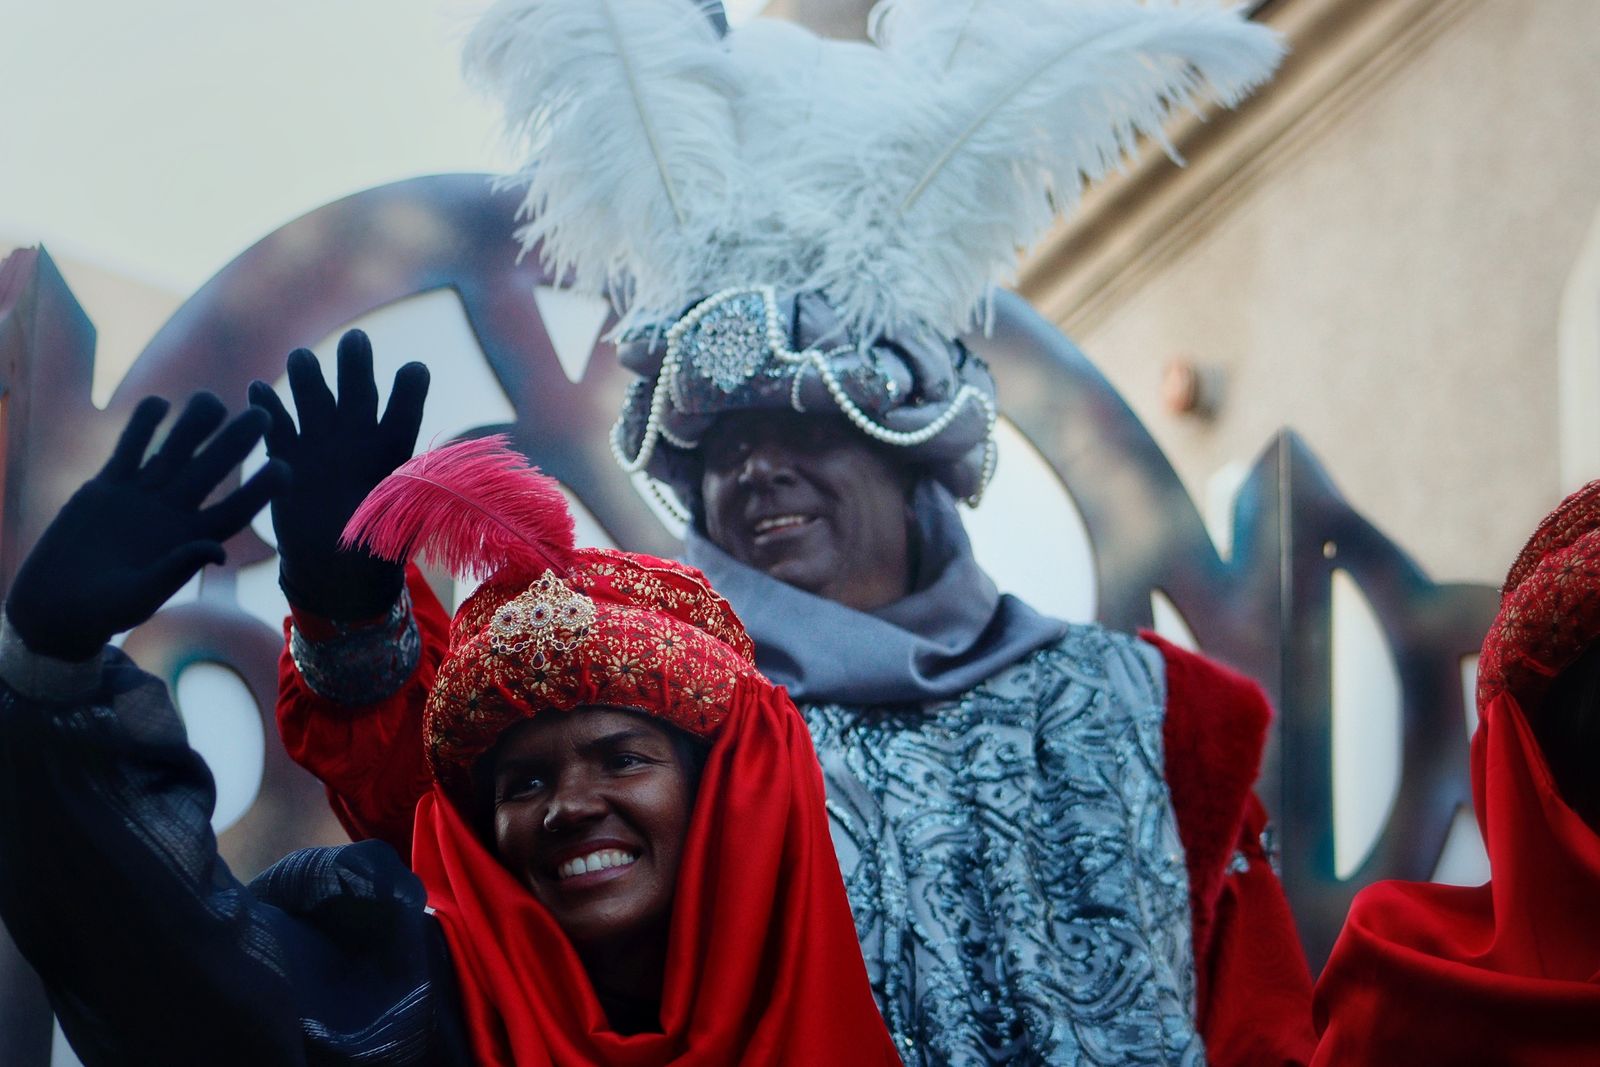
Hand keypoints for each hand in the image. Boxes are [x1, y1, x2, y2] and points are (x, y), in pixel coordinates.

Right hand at [5, 393, 287, 659]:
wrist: (62, 604)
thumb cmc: (106, 611)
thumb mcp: (142, 597)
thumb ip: (177, 571)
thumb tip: (218, 551)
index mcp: (191, 540)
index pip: (235, 508)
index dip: (260, 489)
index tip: (284, 467)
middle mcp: (173, 512)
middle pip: (210, 470)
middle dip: (235, 444)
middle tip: (263, 415)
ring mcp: (142, 496)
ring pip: (173, 453)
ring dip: (192, 426)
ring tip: (211, 399)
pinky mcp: (108, 487)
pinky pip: (129, 450)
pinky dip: (141, 428)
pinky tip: (159, 403)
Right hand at [248, 330, 428, 619]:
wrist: (333, 567)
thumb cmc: (376, 548)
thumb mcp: (398, 523)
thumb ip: (411, 498)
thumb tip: (438, 481)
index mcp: (391, 448)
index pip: (405, 411)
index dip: (409, 391)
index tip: (414, 369)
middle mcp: (358, 435)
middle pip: (358, 390)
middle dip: (355, 365)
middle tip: (356, 340)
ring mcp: (320, 441)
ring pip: (313, 397)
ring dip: (307, 377)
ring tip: (301, 358)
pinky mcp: (287, 455)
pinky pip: (277, 426)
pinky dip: (267, 409)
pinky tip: (259, 389)